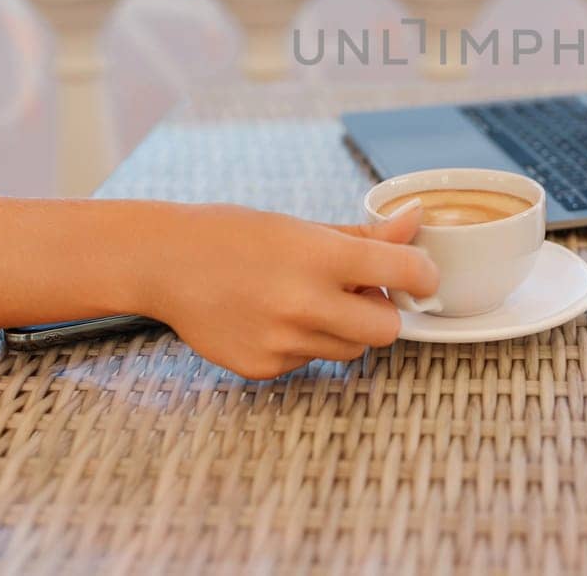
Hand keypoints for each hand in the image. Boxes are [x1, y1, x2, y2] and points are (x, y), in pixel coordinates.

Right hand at [145, 199, 436, 379]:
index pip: (405, 272)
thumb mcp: (302, 227)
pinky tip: (273, 317)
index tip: (419, 273)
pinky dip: (305, 343)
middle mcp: (304, 303)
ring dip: (345, 329)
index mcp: (319, 257)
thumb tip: (415, 220)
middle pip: (387, 329)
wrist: (165, 263)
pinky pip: (310, 361)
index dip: (422, 273)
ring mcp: (283, 341)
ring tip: (308, 300)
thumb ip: (364, 235)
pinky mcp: (264, 367)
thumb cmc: (234, 235)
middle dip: (382, 311)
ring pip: (351, 350)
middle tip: (358, 291)